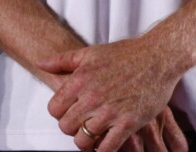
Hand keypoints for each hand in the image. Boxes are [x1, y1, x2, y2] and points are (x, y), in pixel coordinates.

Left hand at [38, 38, 183, 151]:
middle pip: (66, 126)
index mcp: (80, 79)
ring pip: (83, 140)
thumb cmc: (122, 54)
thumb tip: (40, 63)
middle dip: (70, 128)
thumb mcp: (89, 53)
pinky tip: (104, 143)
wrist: (155, 58)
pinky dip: (102, 150)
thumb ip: (61, 60)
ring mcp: (110, 111)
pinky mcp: (128, 123)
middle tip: (79, 124)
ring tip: (90, 135)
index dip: (58, 113)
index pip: (54, 108)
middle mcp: (92, 96)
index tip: (67, 111)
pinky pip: (108, 148)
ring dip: (85, 141)